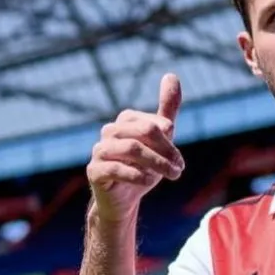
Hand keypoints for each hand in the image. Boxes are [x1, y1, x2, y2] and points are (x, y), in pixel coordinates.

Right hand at [87, 73, 185, 221]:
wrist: (123, 199)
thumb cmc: (143, 166)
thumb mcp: (160, 138)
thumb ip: (167, 108)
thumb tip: (171, 75)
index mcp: (125, 121)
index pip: (153, 123)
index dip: (169, 141)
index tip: (178, 159)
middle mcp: (110, 132)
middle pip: (144, 132)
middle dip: (166, 151)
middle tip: (179, 168)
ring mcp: (100, 150)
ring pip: (131, 149)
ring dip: (157, 164)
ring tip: (171, 176)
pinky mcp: (94, 171)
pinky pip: (116, 169)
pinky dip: (137, 175)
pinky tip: (149, 182)